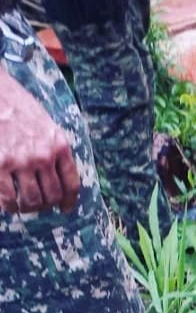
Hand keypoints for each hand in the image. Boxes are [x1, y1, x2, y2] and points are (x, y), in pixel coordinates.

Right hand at [0, 69, 80, 213]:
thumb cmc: (16, 104)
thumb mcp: (45, 123)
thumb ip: (53, 147)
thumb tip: (57, 172)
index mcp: (59, 145)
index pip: (71, 183)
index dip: (69, 200)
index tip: (65, 208)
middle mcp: (44, 156)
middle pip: (52, 195)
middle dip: (47, 206)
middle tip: (39, 207)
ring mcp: (22, 161)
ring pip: (32, 200)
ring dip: (28, 208)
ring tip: (22, 207)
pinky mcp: (0, 164)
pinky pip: (8, 196)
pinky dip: (9, 205)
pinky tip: (8, 205)